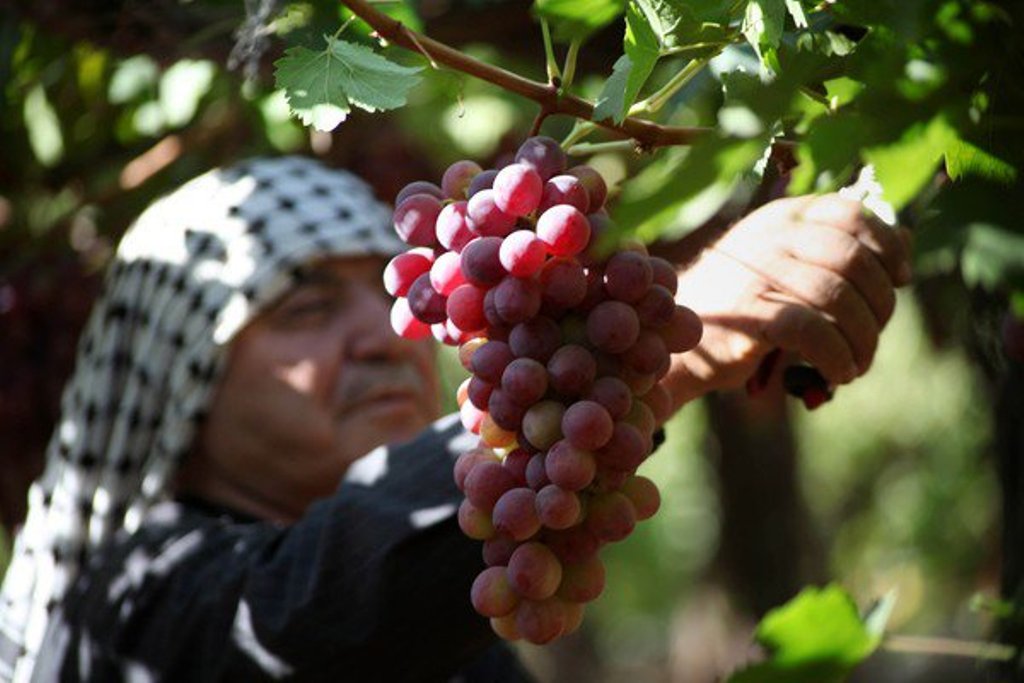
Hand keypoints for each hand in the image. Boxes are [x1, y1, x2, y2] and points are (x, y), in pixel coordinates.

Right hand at [663, 193, 911, 406]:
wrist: (674, 339)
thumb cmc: (738, 305)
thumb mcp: (787, 265)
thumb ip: (838, 250)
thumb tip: (905, 241)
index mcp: (782, 216)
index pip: (852, 214)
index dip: (887, 246)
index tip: (900, 278)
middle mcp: (771, 235)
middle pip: (855, 260)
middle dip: (879, 304)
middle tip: (872, 336)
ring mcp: (759, 270)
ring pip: (840, 298)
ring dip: (863, 338)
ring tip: (857, 362)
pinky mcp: (750, 311)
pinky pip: (815, 331)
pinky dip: (837, 356)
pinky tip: (839, 373)